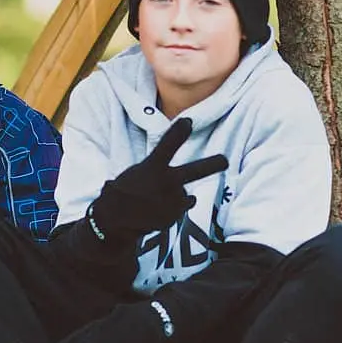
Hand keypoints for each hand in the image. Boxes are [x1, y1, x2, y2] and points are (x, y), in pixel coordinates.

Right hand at [88, 117, 229, 242]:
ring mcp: (173, 200)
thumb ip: (159, 169)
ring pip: (187, 194)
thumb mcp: (139, 172)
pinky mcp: (175, 215)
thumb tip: (183, 179)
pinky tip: (156, 210)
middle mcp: (167, 182)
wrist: (117, 220)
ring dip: (178, 196)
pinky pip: (181, 208)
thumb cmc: (124, 191)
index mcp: (153, 167)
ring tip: (157, 200)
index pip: (169, 144)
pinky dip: (173, 209)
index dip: (180, 132)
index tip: (188, 122)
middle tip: (225, 160)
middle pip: (197, 170)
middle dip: (214, 164)